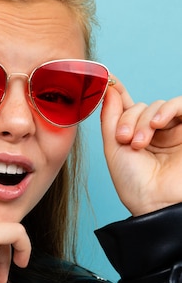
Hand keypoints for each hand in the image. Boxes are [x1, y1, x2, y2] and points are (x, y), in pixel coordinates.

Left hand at [100, 79, 181, 215]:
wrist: (155, 203)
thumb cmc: (134, 183)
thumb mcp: (113, 148)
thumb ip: (111, 117)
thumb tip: (110, 89)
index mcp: (134, 135)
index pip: (127, 107)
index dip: (118, 92)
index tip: (107, 79)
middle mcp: (155, 132)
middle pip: (140, 107)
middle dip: (129, 120)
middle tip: (124, 140)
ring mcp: (174, 131)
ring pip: (158, 106)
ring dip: (144, 119)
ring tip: (138, 141)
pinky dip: (167, 109)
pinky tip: (157, 125)